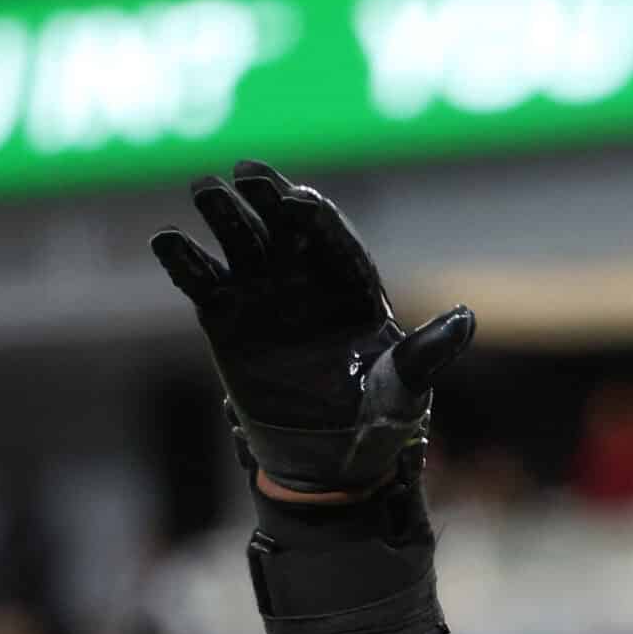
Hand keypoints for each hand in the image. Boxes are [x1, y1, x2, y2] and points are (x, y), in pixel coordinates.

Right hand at [153, 162, 475, 494]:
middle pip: (283, 225)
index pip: (334, 238)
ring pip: (240, 241)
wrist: (328, 460)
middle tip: (245, 173)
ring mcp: (263, 293)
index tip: (298, 201)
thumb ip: (427, 353)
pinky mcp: (225, 317)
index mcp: (353, 285)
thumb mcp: (405, 386)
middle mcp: (306, 278)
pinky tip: (166, 241)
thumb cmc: (376, 418)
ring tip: (203, 190)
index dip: (316, 217)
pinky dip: (182, 260)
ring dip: (222, 213)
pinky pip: (201, 280)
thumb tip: (466, 319)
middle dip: (266, 198)